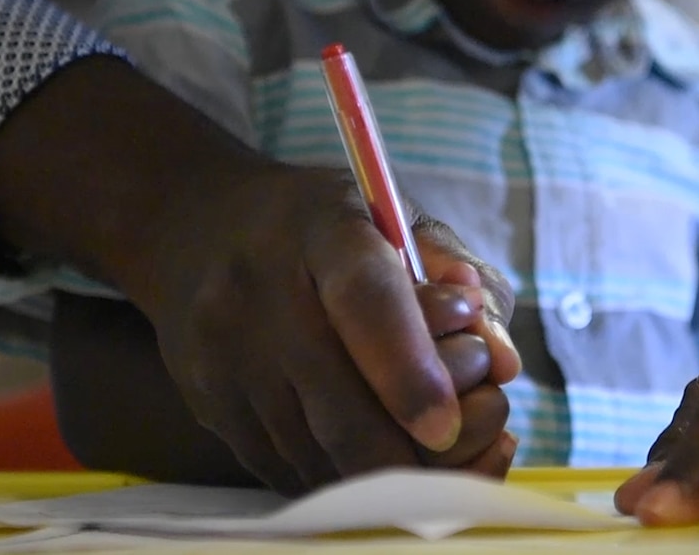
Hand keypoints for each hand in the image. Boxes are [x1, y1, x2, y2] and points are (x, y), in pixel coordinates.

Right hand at [133, 162, 521, 492]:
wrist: (194, 229)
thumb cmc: (324, 229)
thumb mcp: (398, 220)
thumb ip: (464, 281)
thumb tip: (504, 364)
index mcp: (323, 230)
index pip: (367, 301)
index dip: (411, 370)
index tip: (449, 423)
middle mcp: (260, 297)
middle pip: (342, 410)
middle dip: (422, 451)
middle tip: (477, 423)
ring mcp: (225, 361)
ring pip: (322, 459)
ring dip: (397, 469)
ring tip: (444, 435)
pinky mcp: (213, 410)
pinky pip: (295, 473)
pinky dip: (354, 479)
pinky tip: (395, 452)